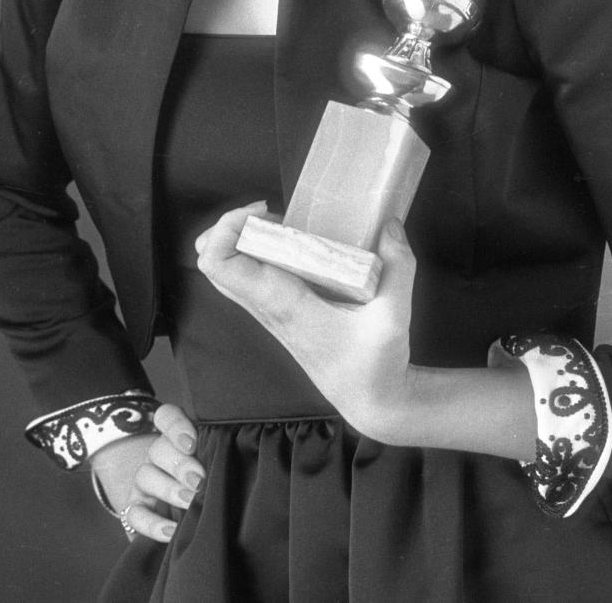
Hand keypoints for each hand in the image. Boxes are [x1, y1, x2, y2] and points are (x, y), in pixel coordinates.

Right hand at [90, 403, 204, 543]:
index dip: (176, 426)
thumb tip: (233, 456)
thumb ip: (216, 454)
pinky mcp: (135, 509)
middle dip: (179, 464)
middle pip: (159, 448)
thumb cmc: (207, 481)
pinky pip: (135, 514)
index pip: (167, 416)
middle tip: (199, 480)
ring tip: (189, 501)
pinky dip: (152, 523)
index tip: (192, 443)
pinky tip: (171, 530)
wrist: (178, 513)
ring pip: (145, 476)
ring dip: (168, 489)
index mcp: (175, 437)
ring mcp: (143, 483)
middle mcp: (157, 456)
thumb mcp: (211, 461)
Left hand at [195, 202, 416, 441]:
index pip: (223, 266)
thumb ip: (398, 266)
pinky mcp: (280, 313)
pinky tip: (291, 243)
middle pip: (213, 264)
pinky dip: (256, 253)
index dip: (227, 228)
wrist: (371, 400)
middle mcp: (267, 307)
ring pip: (227, 273)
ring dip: (241, 239)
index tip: (263, 212)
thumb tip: (391, 224)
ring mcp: (270, 312)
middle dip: (228, 227)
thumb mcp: (394, 314)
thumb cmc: (377, 364)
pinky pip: (248, 279)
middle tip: (267, 212)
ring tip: (279, 223)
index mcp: (283, 304)